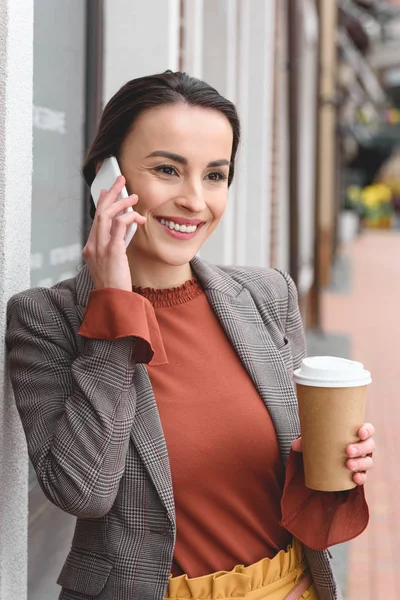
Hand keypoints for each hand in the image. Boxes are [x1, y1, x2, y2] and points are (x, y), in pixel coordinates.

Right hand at [82, 176, 145, 290]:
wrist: (113, 301)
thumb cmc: (115, 286)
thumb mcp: (113, 264)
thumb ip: (116, 247)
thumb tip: (126, 231)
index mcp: (91, 249)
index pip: (95, 221)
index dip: (100, 204)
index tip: (105, 192)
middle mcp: (93, 246)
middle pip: (99, 212)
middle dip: (110, 194)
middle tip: (119, 180)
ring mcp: (100, 248)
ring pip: (108, 215)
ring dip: (122, 202)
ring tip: (134, 197)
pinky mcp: (112, 251)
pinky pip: (120, 226)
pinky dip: (129, 217)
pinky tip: (139, 217)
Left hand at [291, 422, 374, 485]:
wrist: (326, 456)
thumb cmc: (324, 442)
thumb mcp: (317, 439)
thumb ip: (306, 441)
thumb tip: (293, 445)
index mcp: (356, 434)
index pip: (368, 430)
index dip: (367, 431)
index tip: (359, 433)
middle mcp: (363, 446)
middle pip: (369, 446)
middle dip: (360, 448)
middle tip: (348, 450)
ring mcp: (362, 460)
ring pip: (368, 461)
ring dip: (360, 463)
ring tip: (348, 465)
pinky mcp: (358, 472)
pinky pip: (363, 476)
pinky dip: (361, 478)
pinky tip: (355, 478)